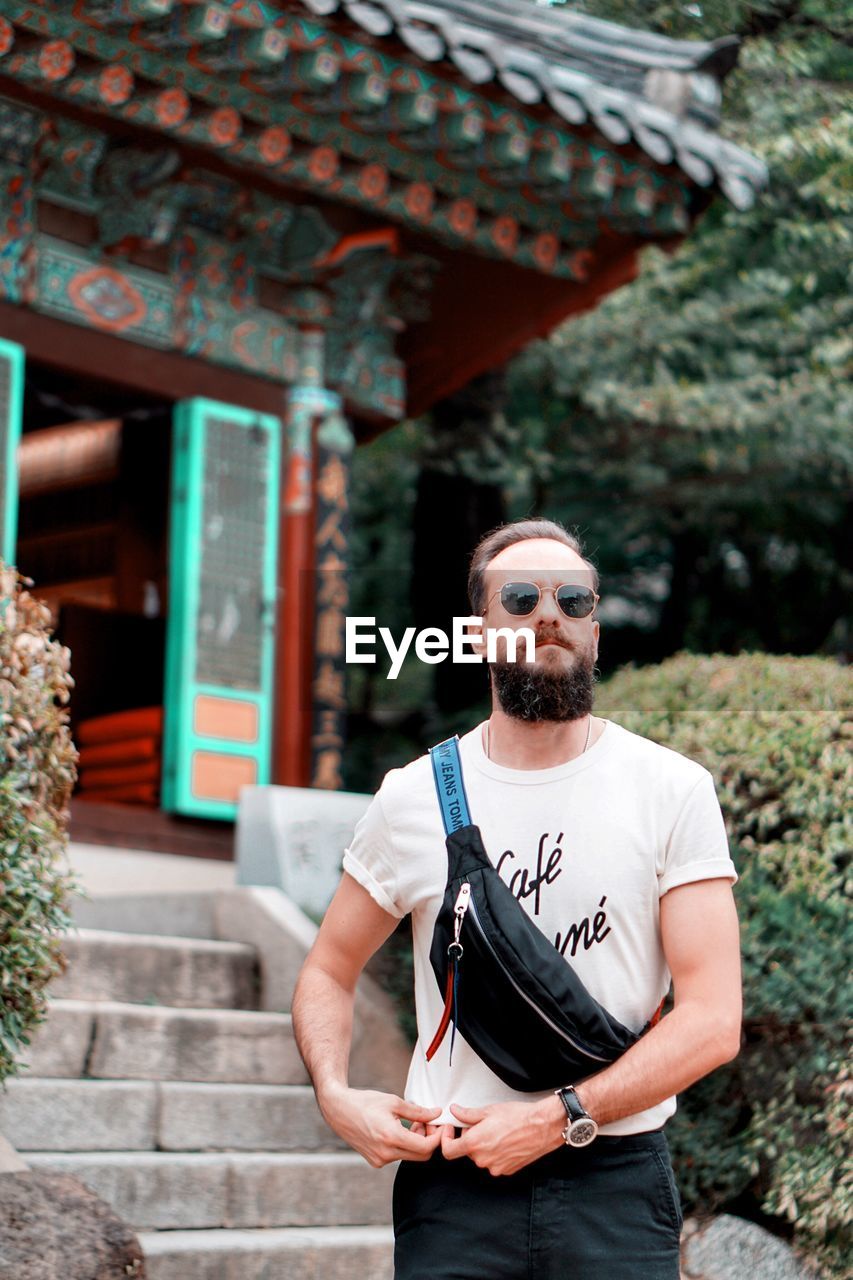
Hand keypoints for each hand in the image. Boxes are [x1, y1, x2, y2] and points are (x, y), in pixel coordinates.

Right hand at [319, 1084, 442, 1167]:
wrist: (339, 1111)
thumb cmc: (365, 1102)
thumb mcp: (394, 1102)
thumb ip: (418, 1111)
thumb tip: (437, 1114)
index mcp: (391, 1137)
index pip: (425, 1147)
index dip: (437, 1137)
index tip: (440, 1125)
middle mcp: (385, 1154)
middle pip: (421, 1156)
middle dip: (428, 1140)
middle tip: (427, 1122)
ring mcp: (379, 1160)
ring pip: (409, 1156)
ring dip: (416, 1142)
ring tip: (412, 1122)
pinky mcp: (375, 1162)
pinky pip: (398, 1156)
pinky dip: (404, 1146)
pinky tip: (399, 1130)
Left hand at [440, 1097, 564, 1175]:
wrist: (542, 1127)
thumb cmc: (518, 1117)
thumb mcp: (488, 1110)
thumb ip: (467, 1114)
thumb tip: (456, 1112)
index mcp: (475, 1144)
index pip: (448, 1151)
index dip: (446, 1140)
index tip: (450, 1131)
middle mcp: (483, 1159)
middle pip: (467, 1151)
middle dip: (470, 1138)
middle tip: (481, 1124)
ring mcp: (495, 1167)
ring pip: (481, 1157)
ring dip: (484, 1146)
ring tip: (497, 1131)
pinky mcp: (507, 1170)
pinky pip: (494, 1162)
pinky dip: (495, 1153)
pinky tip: (505, 1140)